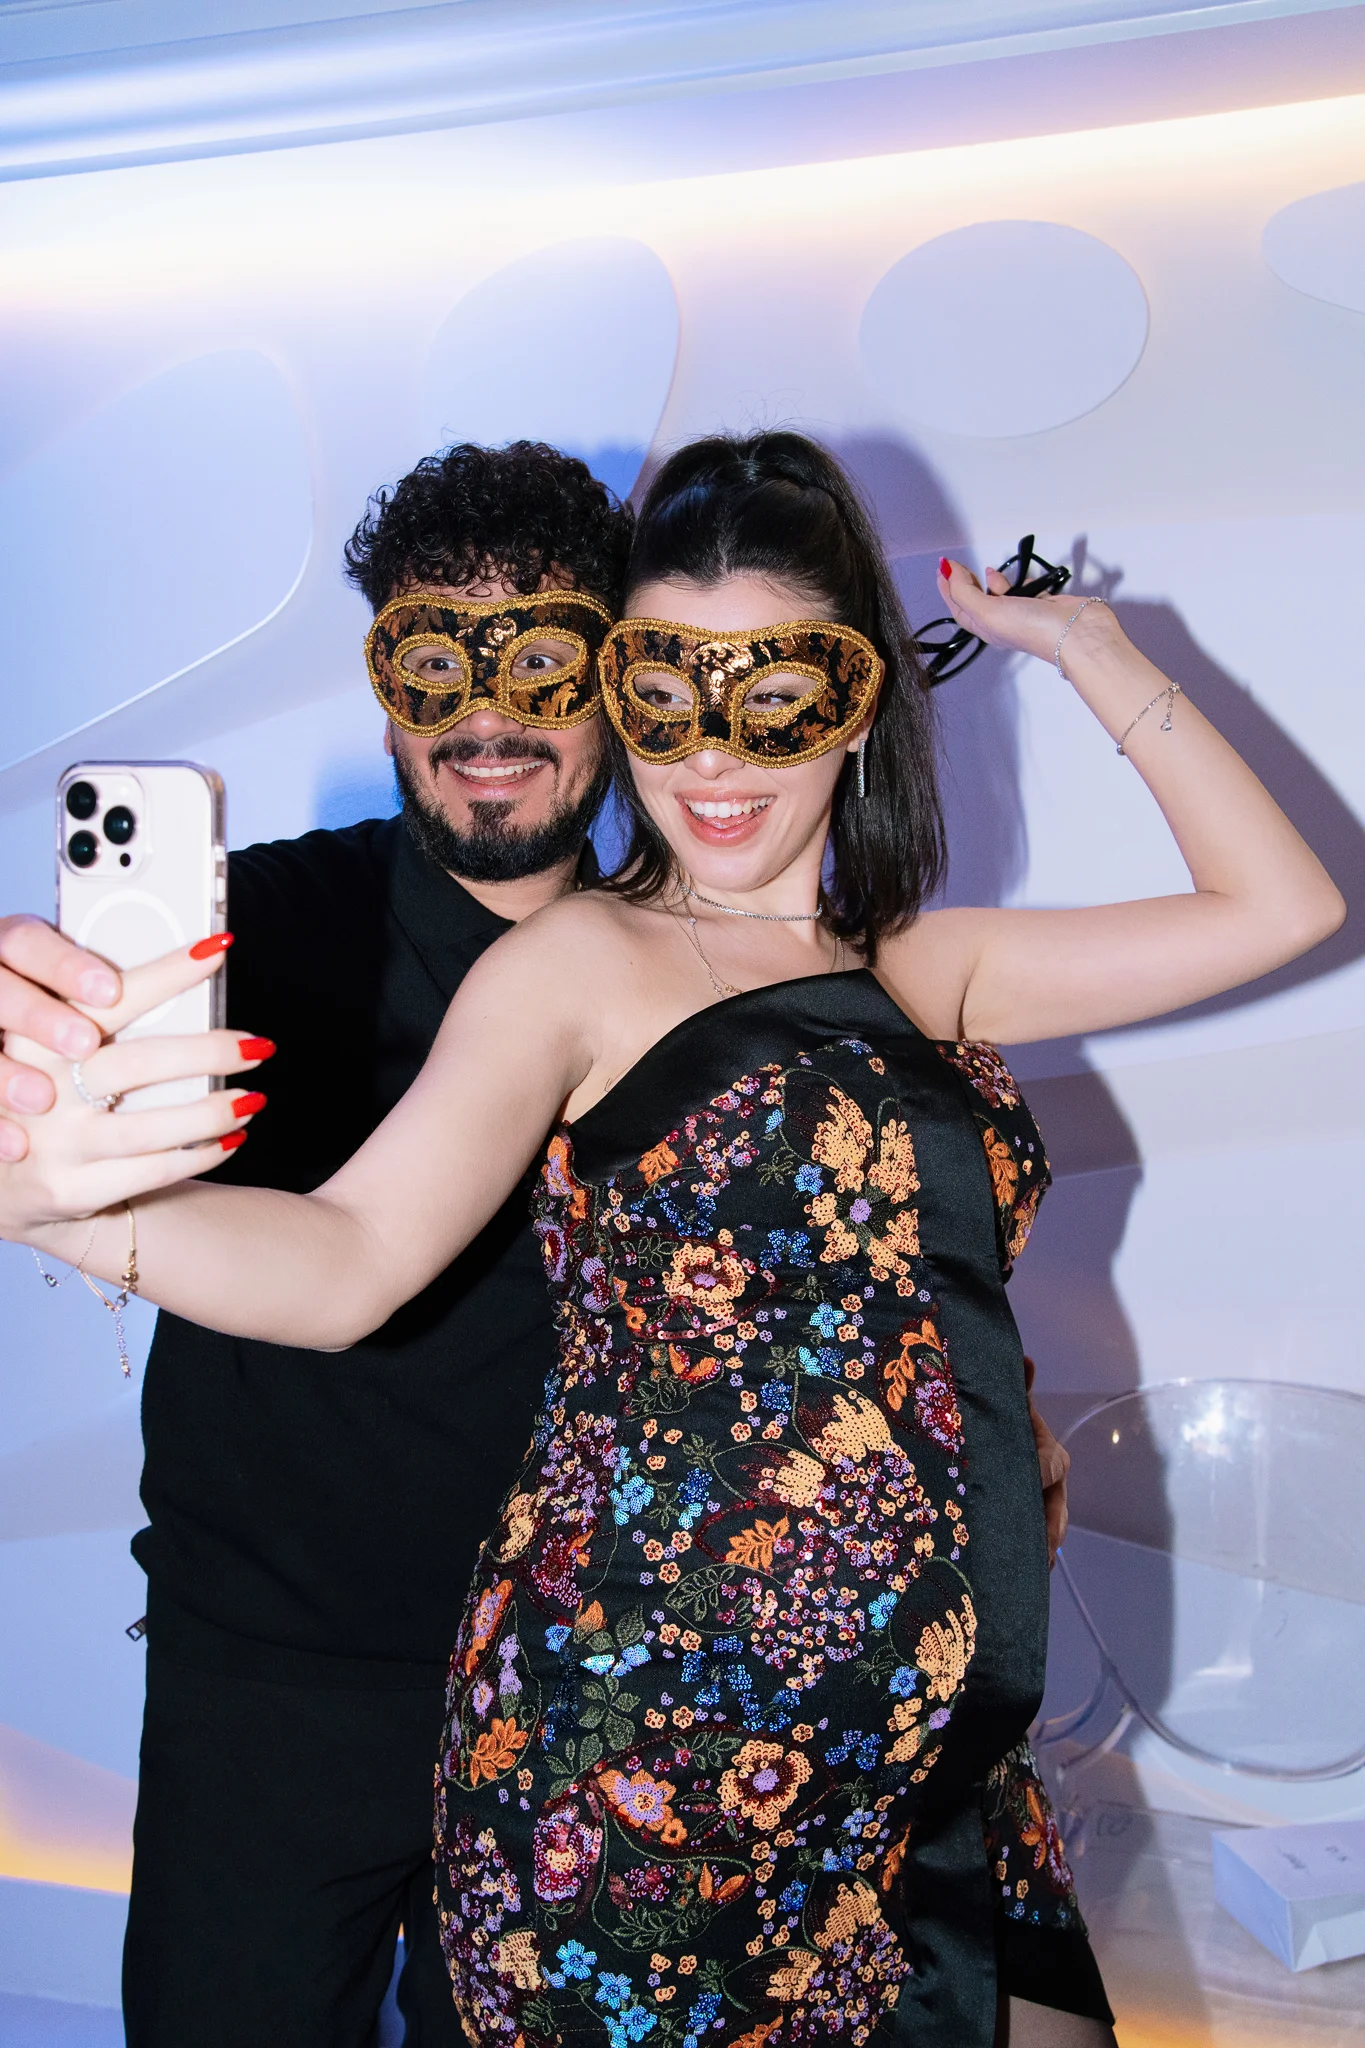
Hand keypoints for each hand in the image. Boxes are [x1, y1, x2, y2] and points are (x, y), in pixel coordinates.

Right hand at [0, 936, 271, 1241]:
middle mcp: (40, 1086)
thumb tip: (190, 972)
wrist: (5, 1178)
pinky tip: (230, 1138)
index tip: (216, 951)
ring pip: (149, 1127)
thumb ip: (96, 1016)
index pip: (105, 998)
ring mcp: (53, 1142)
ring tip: (252, 1098)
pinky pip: (151, 1171)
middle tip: (257, 1045)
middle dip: (207, 1053)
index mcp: (36, 1035)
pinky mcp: (69, 1188)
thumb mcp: (53, 1045)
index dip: (163, 973)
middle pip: (136, 1064)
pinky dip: (200, 1153)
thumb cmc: (48, 1091)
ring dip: (212, 1112)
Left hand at [936, 556, 1123, 669]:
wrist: (1076, 632)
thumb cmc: (1033, 629)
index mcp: (985, 628)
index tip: (942, 569)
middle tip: (956, 567)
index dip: (948, 588)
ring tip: (986, 571)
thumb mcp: (986, 611)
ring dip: (989, 582)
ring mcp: (1022, 612)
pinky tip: (1013, 576)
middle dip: (964, 584)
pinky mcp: (1042, 603)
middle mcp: (1002, 622)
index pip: (959, 607)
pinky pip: (1022, 591)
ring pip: (998, 595)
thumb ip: (965, 592)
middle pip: (975, 602)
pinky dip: (1016, 582)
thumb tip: (950, 573)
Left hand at [1024, 1355, 1069, 1566]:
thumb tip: (1026, 1359)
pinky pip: (1034, 1544)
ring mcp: (1043, 1508)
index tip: (1031, 1481)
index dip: (1041, 1474)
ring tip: (1035, 1571)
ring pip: (1048, 1532)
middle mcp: (1051, 1486)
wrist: (1003, 1441)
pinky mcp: (1029, 1524)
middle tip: (1043, 1549)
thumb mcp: (1011, 1406)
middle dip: (1049, 1529)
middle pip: (1056, 1511)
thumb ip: (1018, 1386)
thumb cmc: (1006, 1423)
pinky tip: (1020, 1581)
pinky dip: (1032, 1560)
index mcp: (1050, 1456)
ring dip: (1041, 1551)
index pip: (1049, 1467)